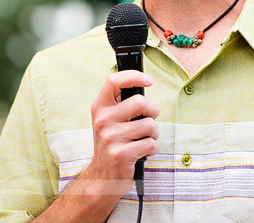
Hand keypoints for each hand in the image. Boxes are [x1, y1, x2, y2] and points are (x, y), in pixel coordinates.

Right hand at [82, 70, 159, 195]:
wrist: (102, 176)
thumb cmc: (113, 143)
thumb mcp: (109, 119)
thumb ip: (121, 103)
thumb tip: (144, 83)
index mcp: (100, 107)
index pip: (114, 81)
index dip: (134, 76)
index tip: (148, 80)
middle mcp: (103, 120)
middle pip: (140, 102)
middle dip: (153, 111)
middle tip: (148, 119)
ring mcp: (111, 138)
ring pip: (150, 125)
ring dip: (153, 134)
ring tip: (143, 139)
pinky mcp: (121, 154)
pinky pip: (151, 143)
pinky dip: (153, 148)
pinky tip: (142, 151)